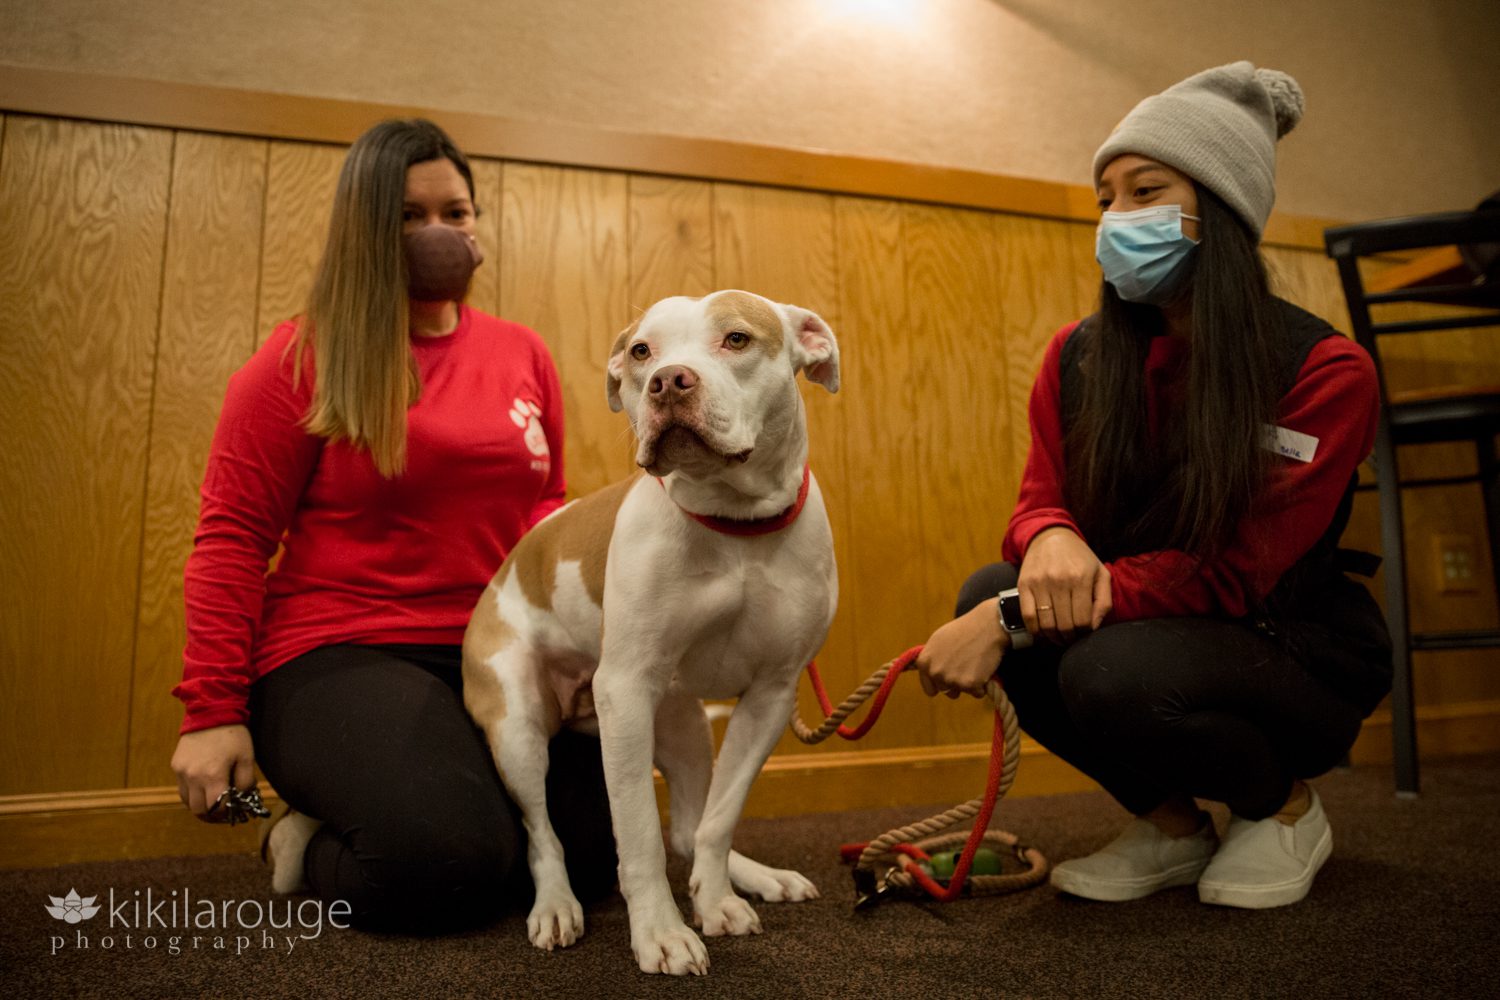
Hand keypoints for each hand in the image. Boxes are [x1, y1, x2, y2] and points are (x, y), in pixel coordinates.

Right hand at [170, 724, 256, 822]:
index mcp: (213, 775)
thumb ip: (246, 782)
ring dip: (200, 806)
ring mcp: (181, 771)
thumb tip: (243, 799)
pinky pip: (182, 788)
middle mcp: (193, 777)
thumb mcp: (247, 757)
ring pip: (187, 802)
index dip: (227, 814)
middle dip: (212, 815)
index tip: (235, 812)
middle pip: (198, 810)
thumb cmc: (233, 735)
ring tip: (213, 802)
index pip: (217, 808)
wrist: (211, 710)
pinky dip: (192, 794)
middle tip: (223, 813)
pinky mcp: (175, 765)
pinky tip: (204, 788)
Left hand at [916, 598, 1005, 698]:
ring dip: (968, 685)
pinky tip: (984, 668)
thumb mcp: (938, 640)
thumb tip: (929, 671)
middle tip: (966, 666)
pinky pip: (977, 693)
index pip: (929, 688)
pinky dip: (982, 685)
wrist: (987, 626)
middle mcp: (935, 672)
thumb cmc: (964, 630)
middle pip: (945, 690)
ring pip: (960, 692)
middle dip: (955, 683)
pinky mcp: (969, 684)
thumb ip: (931, 659)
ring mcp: (951, 679)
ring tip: (974, 665)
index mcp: (924, 662)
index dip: (940, 684)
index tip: (949, 678)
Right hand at [1017, 527, 1112, 643]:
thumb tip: (1094, 627)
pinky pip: (1027, 616)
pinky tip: (1042, 631)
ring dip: (1053, 637)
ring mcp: (1039, 583)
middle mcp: (1059, 581)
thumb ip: (1104, 601)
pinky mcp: (1024, 584)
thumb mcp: (1100, 573)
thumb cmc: (1080, 558)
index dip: (1084, 633)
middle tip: (1071, 638)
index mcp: (1081, 579)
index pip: (1082, 621)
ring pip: (1046, 624)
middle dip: (1069, 638)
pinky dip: (1034, 630)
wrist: (1050, 536)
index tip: (1083, 633)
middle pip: (1064, 625)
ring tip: (1058, 637)